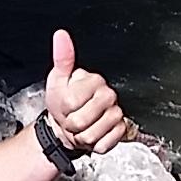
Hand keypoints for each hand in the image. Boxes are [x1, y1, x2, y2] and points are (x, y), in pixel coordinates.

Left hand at [43, 29, 127, 155]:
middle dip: (72, 124)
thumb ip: (62, 59)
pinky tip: (94, 134)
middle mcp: (109, 95)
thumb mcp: (57, 80)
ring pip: (93, 134)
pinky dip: (94, 144)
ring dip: (82, 136)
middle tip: (73, 117)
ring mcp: (117, 113)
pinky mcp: (122, 130)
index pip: (72, 101)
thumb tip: (61, 35)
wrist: (68, 126)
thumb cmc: (63, 102)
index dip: (64, 108)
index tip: (66, 105)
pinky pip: (104, 144)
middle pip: (83, 120)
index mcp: (94, 80)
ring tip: (82, 126)